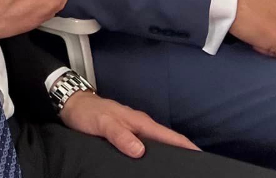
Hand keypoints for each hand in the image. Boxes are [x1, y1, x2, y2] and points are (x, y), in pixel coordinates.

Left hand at [59, 91, 198, 157]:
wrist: (73, 105)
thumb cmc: (89, 113)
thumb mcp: (103, 124)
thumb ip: (120, 135)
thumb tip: (140, 151)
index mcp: (140, 122)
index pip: (170, 136)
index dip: (188, 147)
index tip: (202, 158)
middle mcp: (141, 126)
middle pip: (168, 142)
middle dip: (183, 154)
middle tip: (193, 169)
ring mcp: (134, 131)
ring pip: (157, 145)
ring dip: (168, 156)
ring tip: (177, 170)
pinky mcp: (126, 136)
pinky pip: (145, 147)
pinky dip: (153, 155)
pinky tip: (152, 166)